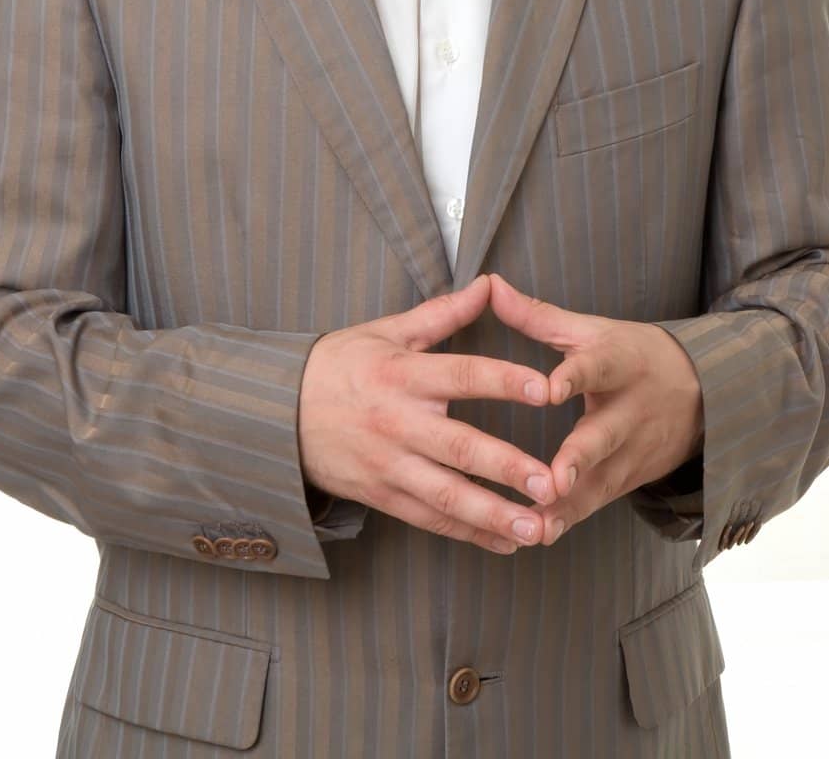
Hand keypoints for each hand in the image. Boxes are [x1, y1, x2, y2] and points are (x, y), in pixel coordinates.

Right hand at [298, 274, 560, 554]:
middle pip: (460, 447)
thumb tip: (488, 285)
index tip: (546, 390)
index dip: (504, 382)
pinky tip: (506, 543)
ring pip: (447, 497)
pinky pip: (430, 521)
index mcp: (403, 375)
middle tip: (550, 482)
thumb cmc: (340, 365)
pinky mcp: (381, 496)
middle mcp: (398, 422)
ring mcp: (389, 465)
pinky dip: (468, 535)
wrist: (278, 413)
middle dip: (507, 468)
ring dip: (494, 516)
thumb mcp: (387, 332)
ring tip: (537, 529)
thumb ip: (443, 313)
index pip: (462, 375)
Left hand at [487, 273, 703, 544]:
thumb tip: (490, 286)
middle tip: (554, 479)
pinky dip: (571, 519)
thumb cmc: (630, 354)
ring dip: (570, 504)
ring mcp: (633, 450)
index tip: (549, 389)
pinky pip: (598, 503)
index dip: (574, 377)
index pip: (596, 367)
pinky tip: (540, 535)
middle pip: (604, 435)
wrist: (702, 393)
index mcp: (617, 362)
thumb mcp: (591, 330)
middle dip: (579, 459)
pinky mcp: (630, 480)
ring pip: (601, 481)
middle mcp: (628, 410)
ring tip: (537, 524)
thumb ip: (537, 315)